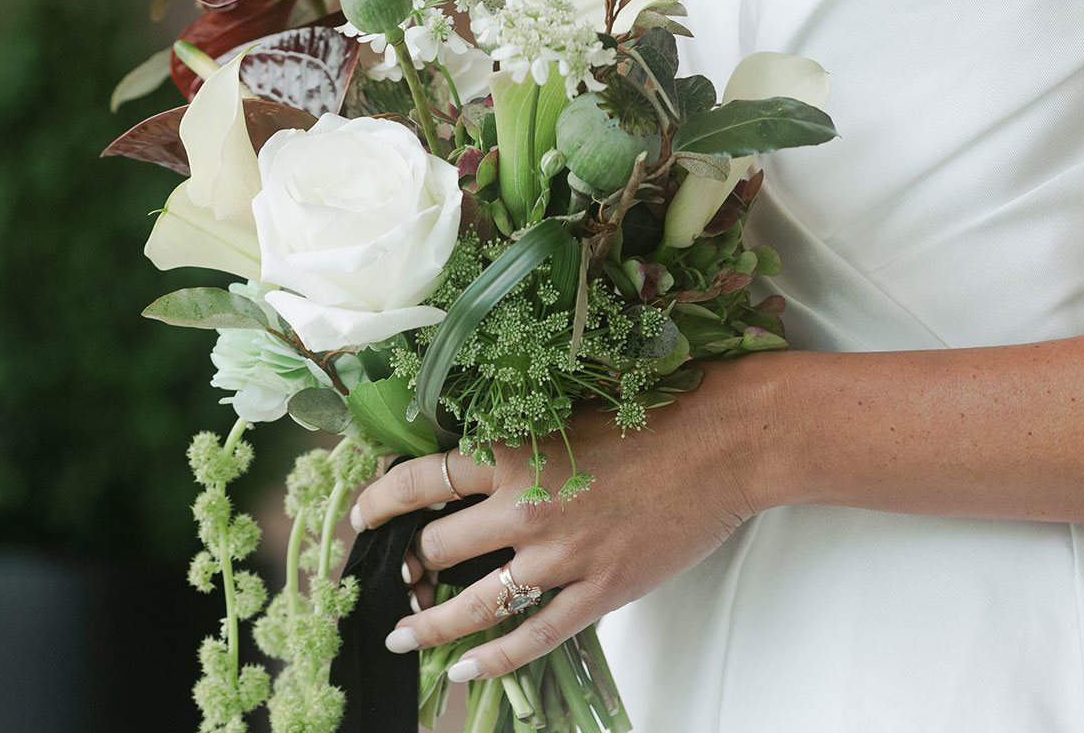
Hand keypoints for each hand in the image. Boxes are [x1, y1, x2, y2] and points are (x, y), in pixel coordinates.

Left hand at [349, 361, 775, 681]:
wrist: (723, 442)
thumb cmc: (651, 417)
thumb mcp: (564, 416)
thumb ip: (515, 446)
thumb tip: (466, 469)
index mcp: (514, 453)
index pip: (420, 480)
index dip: (378, 502)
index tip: (360, 517)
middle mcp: (526, 507)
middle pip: (438, 548)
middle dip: (409, 568)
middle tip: (396, 580)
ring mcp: (562, 555)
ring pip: (472, 604)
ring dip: (429, 624)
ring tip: (402, 634)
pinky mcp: (599, 591)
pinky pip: (531, 637)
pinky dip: (492, 658)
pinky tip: (463, 667)